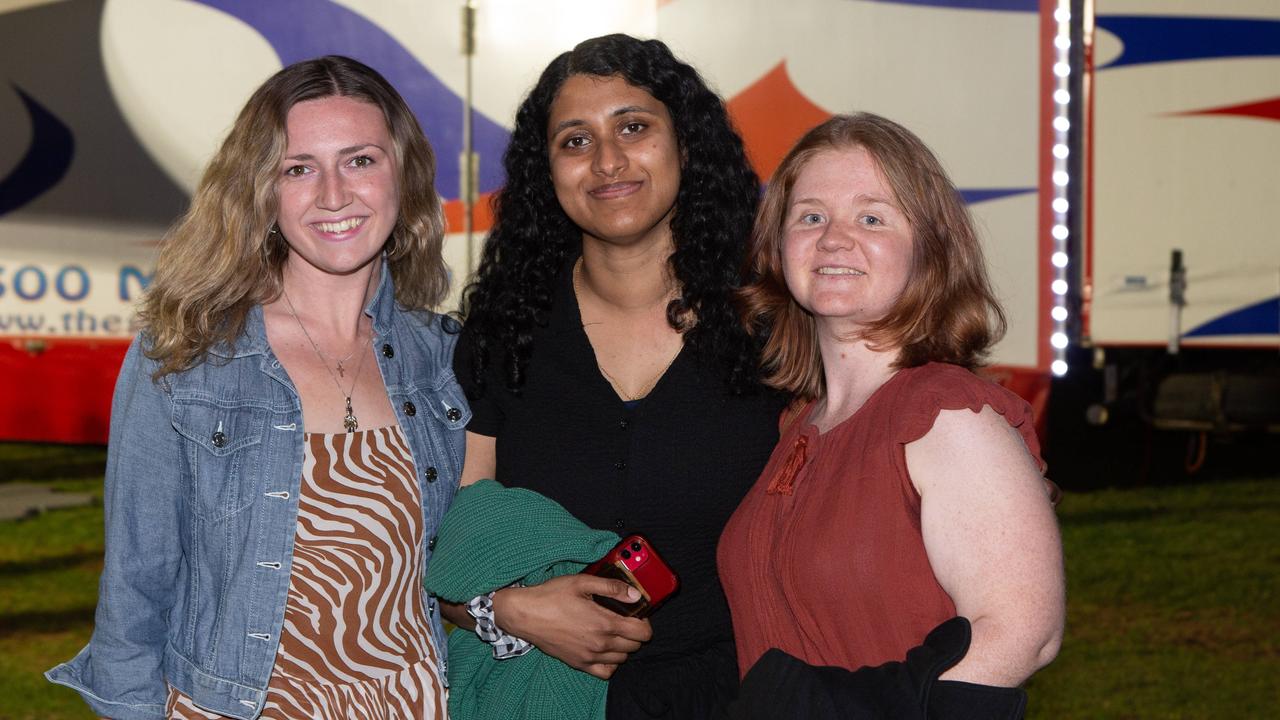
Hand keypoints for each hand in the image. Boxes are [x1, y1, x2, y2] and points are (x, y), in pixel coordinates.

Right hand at [493, 574, 652, 678]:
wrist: (525, 614)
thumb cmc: (552, 596)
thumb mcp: (582, 582)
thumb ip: (612, 587)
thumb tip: (635, 595)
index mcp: (604, 623)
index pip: (642, 632)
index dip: (645, 622)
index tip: (638, 614)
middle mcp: (600, 644)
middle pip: (635, 646)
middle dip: (635, 632)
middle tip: (625, 619)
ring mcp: (590, 657)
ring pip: (622, 659)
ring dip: (624, 646)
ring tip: (613, 632)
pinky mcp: (579, 664)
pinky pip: (606, 672)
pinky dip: (611, 663)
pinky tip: (604, 649)